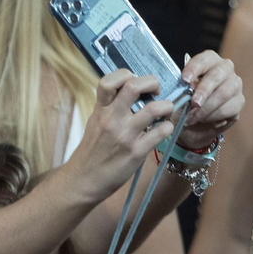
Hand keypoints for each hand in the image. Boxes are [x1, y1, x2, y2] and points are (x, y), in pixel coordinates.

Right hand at [64, 70, 178, 203]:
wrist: (84, 179)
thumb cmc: (92, 150)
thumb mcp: (95, 122)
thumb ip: (110, 107)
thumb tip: (131, 93)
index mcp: (100, 110)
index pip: (109, 81)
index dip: (125, 74)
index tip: (134, 80)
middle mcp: (112, 119)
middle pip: (134, 86)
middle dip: (152, 82)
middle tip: (156, 91)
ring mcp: (125, 135)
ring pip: (154, 109)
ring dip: (166, 106)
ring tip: (166, 110)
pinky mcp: (137, 152)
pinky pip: (161, 132)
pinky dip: (168, 127)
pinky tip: (165, 130)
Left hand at [175, 51, 243, 148]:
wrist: (193, 124)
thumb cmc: (184, 104)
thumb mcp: (179, 96)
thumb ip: (181, 91)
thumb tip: (185, 90)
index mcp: (209, 61)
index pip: (205, 59)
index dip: (195, 68)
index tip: (184, 79)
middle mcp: (225, 69)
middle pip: (217, 76)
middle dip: (203, 90)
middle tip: (193, 103)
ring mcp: (235, 84)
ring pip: (224, 93)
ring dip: (206, 108)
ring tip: (192, 118)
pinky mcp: (239, 101)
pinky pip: (228, 108)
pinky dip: (213, 116)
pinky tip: (203, 120)